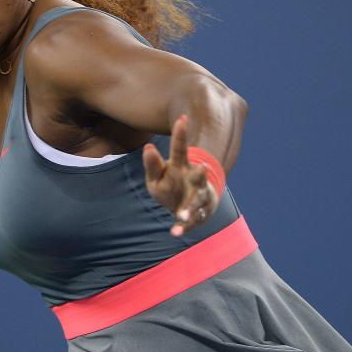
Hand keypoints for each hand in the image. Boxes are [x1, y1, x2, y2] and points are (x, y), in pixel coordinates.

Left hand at [142, 115, 219, 236]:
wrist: (187, 208)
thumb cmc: (170, 185)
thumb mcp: (156, 176)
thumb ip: (152, 164)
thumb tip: (148, 147)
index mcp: (181, 167)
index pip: (181, 149)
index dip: (181, 134)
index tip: (182, 119)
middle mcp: (193, 181)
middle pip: (199, 176)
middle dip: (201, 173)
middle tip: (203, 167)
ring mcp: (197, 198)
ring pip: (196, 202)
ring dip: (189, 208)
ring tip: (180, 214)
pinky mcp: (196, 215)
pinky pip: (190, 222)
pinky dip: (182, 227)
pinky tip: (174, 233)